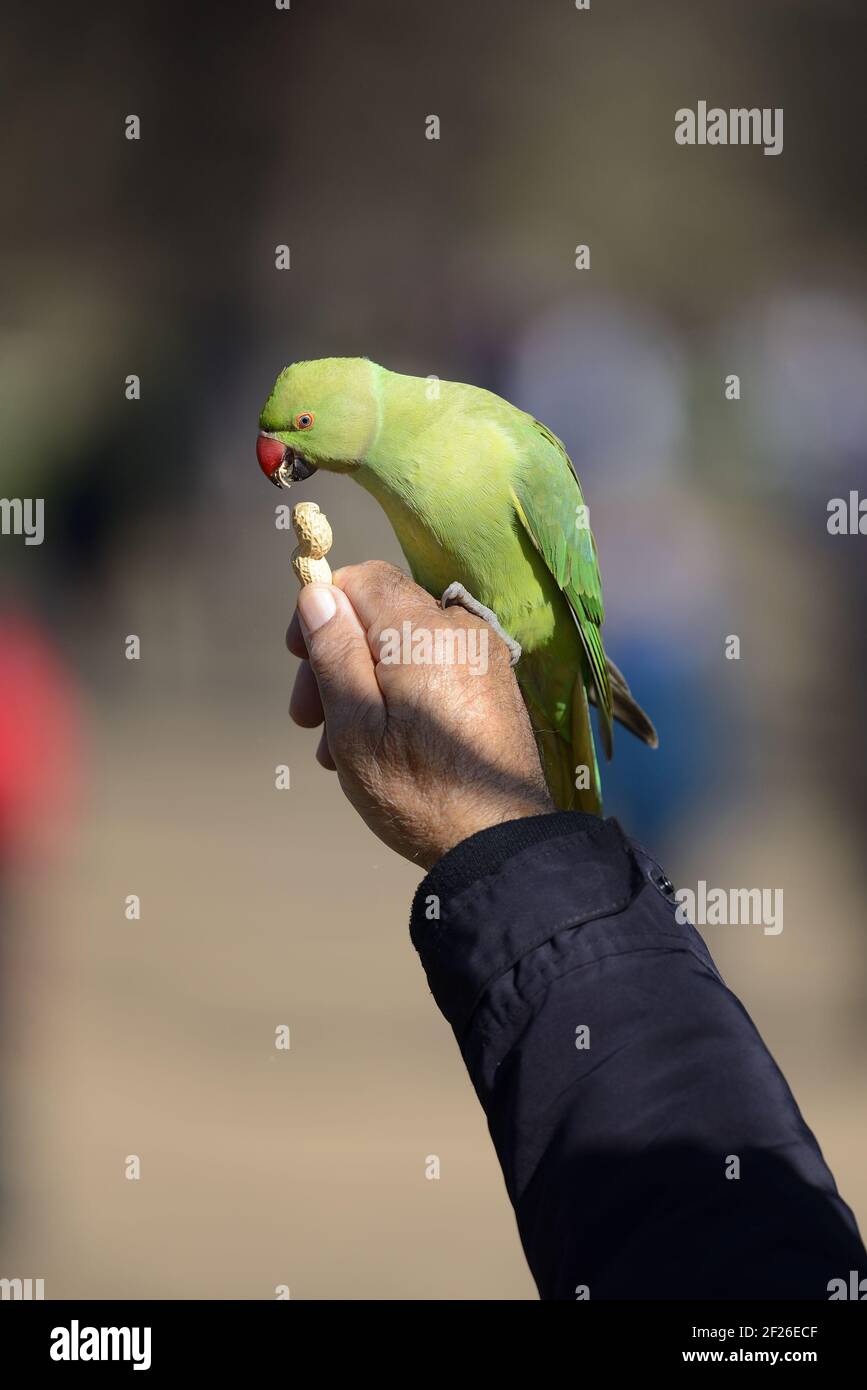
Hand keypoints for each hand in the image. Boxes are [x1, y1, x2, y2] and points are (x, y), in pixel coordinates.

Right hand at [287, 561, 554, 867]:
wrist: (500, 844)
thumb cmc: (420, 790)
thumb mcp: (355, 725)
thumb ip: (334, 652)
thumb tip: (317, 594)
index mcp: (423, 631)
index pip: (362, 579)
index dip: (320, 609)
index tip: (298, 659)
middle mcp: (460, 630)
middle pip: (380, 614)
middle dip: (336, 657)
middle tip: (308, 719)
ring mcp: (482, 658)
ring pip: (403, 648)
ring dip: (363, 685)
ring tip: (338, 750)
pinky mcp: (492, 686)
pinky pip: (433, 670)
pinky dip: (399, 695)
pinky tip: (380, 746)